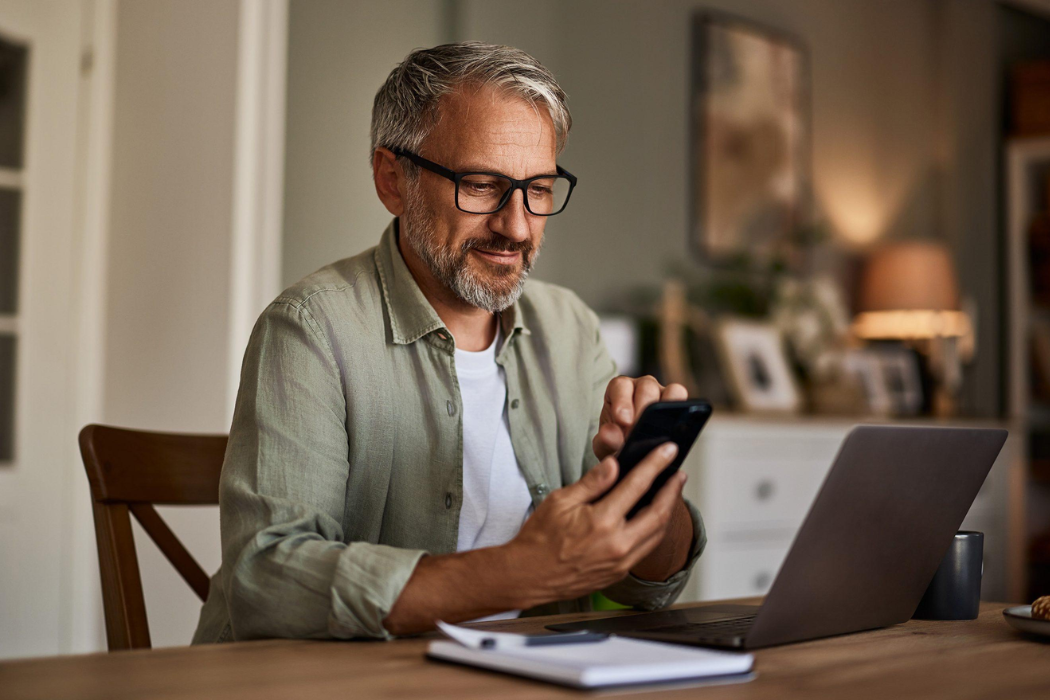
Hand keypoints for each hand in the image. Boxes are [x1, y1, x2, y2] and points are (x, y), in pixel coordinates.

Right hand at [505, 442, 686, 607]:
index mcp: (601, 522)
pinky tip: (653, 518)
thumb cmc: (539, 540)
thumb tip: (614, 464)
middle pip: (659, 513)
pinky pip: (646, 548)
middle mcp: (617, 545)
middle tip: (679, 474)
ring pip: (657, 534)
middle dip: (672, 490)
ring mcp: (620, 562)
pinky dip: (655, 530)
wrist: (528, 577)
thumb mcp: (560, 501)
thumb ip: (592, 483)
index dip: (656, 464)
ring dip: (668, 511)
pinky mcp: (618, 573)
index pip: (637, 485)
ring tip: (671, 493)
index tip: (668, 451)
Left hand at [593, 376, 687, 460]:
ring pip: (670, 390)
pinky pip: (683, 399)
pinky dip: (682, 412)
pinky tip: (675, 432)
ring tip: (659, 433)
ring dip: (665, 410)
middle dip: (644, 410)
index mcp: (619, 389)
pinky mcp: (677, 402)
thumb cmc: (617, 442)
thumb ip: (606, 440)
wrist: (630, 451)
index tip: (623, 421)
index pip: (621, 386)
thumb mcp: (606, 445)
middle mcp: (641, 386)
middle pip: (647, 387)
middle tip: (640, 432)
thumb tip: (611, 434)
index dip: (623, 402)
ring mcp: (661, 392)